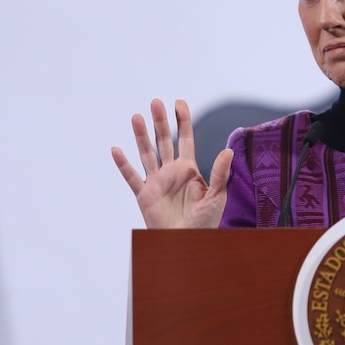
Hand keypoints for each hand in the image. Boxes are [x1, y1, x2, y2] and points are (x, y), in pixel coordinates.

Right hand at [111, 98, 232, 227]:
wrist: (188, 241)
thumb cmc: (205, 221)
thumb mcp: (217, 196)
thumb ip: (221, 173)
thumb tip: (228, 150)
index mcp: (189, 169)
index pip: (186, 139)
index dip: (182, 121)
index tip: (178, 103)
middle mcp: (171, 171)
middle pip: (164, 141)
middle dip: (161, 122)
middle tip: (155, 102)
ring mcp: (156, 182)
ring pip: (147, 154)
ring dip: (141, 136)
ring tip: (137, 117)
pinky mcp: (144, 195)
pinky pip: (132, 177)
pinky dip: (123, 164)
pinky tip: (116, 150)